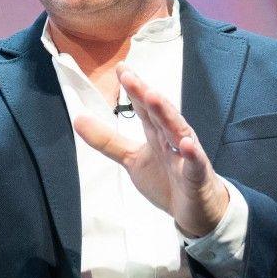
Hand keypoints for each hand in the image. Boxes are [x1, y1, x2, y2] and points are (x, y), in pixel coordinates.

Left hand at [73, 63, 228, 237]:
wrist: (197, 209)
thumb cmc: (167, 179)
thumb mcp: (132, 159)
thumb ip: (107, 140)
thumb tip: (78, 119)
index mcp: (156, 132)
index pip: (143, 107)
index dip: (133, 88)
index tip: (121, 68)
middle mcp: (172, 138)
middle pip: (158, 113)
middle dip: (144, 94)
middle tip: (129, 77)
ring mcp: (186, 155)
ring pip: (177, 130)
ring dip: (166, 114)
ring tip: (153, 96)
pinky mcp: (198, 176)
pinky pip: (195, 164)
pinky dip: (192, 154)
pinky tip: (186, 144)